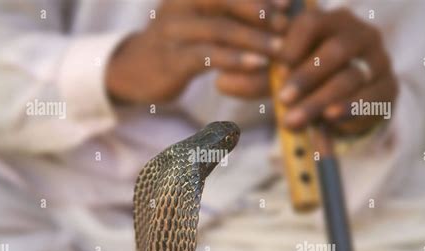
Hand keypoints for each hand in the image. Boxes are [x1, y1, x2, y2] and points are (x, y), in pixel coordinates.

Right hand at [106, 0, 289, 102]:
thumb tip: (274, 13)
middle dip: (259, 10)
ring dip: (253, 38)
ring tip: (280, 50)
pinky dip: (233, 59)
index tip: (290, 2)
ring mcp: (172, 31)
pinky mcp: (170, 60)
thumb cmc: (179, 44)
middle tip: (288, 24)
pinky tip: (256, 65)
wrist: (133, 70)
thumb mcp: (199, 21)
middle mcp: (179, 4)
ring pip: (218, 28)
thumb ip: (226, 14)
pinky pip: (205, 56)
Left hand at [277, 8, 397, 135]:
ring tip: (295, 119)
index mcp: (332, 21)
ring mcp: (379, 60)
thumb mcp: (289, 70)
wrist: (346, 101)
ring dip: (320, 100)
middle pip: (336, 51)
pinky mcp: (389, 87)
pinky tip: (330, 117)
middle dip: (307, 76)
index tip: (277, 69)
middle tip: (283, 99)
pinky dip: (349, 107)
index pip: (312, 23)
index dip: (292, 45)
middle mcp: (360, 35)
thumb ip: (270, 70)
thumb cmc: (310, 79)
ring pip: (351, 77)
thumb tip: (237, 78)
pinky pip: (371, 96)